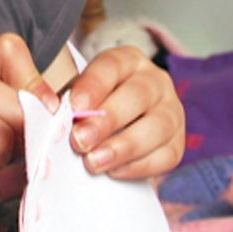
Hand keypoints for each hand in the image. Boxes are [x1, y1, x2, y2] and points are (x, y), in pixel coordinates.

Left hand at [66, 45, 184, 177]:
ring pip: (157, 126)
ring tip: (94, 161)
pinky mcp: (178, 141)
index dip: (93, 85)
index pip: (112, 66)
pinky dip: (140, 165)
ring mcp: (172, 110)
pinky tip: (115, 171)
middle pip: (137, 95)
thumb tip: (55, 118)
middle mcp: (155, 81)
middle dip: (107, 119)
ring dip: (124, 146)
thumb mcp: (81, 93)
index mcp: (128, 60)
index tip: (74, 106)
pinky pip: (166, 155)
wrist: (119, 126)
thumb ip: (70, 102)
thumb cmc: (94, 105)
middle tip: (80, 140)